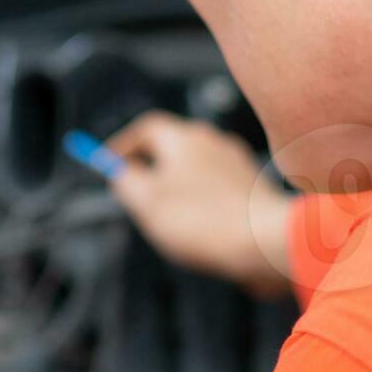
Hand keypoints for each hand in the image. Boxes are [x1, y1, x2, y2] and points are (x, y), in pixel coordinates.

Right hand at [103, 113, 296, 296]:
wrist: (264, 242)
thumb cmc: (203, 221)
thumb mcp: (146, 202)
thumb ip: (126, 182)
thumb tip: (121, 173)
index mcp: (185, 137)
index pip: (146, 128)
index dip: (122, 146)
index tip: (107, 165)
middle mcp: (214, 142)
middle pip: (172, 148)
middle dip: (149, 168)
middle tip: (133, 192)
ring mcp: (237, 164)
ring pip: (195, 170)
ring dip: (176, 187)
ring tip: (166, 217)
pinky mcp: (252, 189)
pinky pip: (216, 190)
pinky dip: (200, 202)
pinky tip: (199, 228)